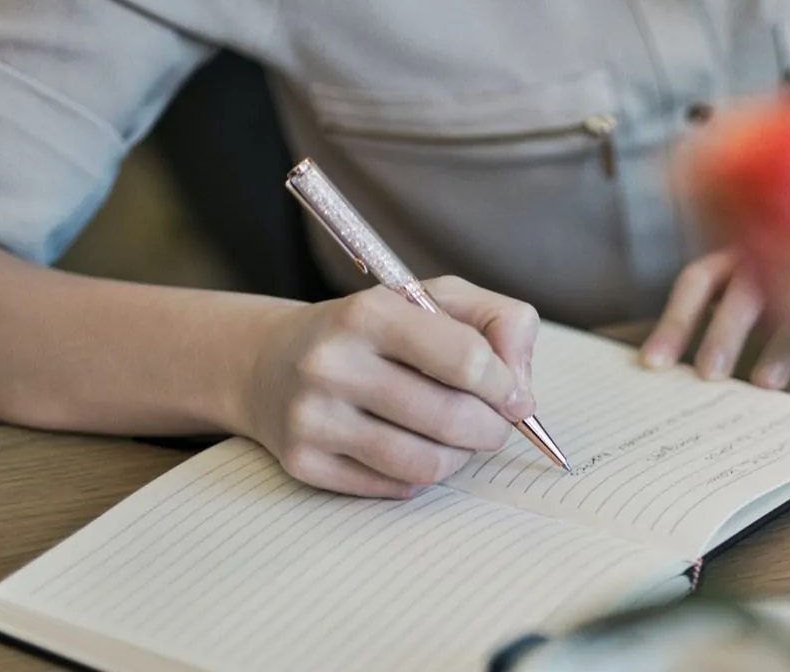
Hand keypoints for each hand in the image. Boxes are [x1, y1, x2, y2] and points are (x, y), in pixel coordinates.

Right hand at [235, 276, 538, 497]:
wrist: (268, 362)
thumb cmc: (374, 331)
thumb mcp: (436, 300)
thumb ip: (499, 323)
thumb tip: (521, 390)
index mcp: (369, 313)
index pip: (467, 360)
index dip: (506, 385)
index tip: (514, 396)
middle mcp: (332, 364)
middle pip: (452, 418)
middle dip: (492, 428)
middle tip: (496, 425)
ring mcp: (312, 418)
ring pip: (426, 463)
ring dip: (461, 457)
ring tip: (459, 439)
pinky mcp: (302, 463)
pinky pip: (394, 488)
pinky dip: (421, 475)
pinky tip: (413, 448)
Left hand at [639, 251, 789, 389]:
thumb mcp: (751, 288)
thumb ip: (721, 319)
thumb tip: (672, 366)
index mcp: (739, 257)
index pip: (698, 281)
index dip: (675, 323)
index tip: (653, 364)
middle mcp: (774, 259)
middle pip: (743, 295)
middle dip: (724, 336)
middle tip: (707, 376)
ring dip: (782, 349)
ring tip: (765, 384)